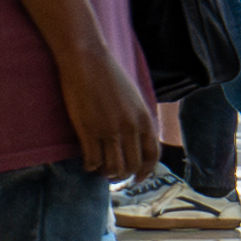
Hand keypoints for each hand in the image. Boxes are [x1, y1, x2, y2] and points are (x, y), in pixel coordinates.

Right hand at [65, 44, 164, 183]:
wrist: (87, 61)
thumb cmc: (109, 77)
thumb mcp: (134, 98)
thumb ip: (138, 120)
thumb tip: (139, 141)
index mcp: (145, 119)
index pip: (152, 156)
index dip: (145, 172)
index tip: (137, 179)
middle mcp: (131, 127)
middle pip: (132, 166)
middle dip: (123, 176)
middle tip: (113, 176)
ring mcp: (109, 130)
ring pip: (113, 168)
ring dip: (106, 174)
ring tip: (100, 171)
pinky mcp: (89, 130)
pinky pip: (92, 160)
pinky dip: (90, 167)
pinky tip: (87, 163)